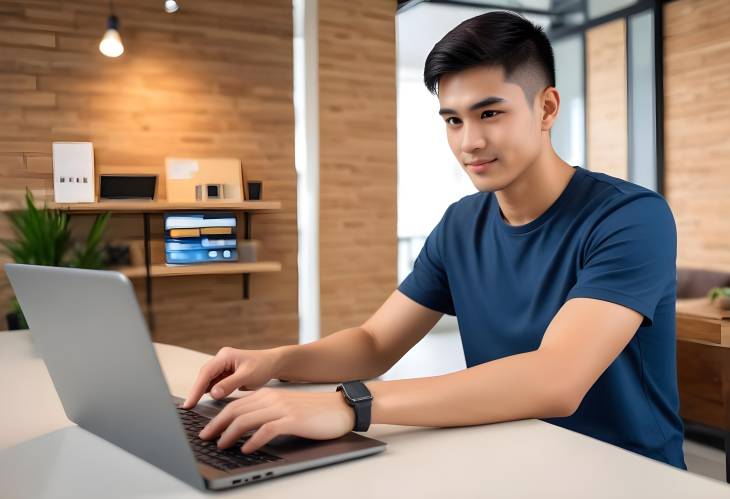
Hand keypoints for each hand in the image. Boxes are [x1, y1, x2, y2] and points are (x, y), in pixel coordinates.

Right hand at [182, 346, 278, 408]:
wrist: (273, 364)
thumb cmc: (263, 366)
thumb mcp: (248, 376)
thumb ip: (230, 384)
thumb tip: (213, 393)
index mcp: (225, 356)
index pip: (206, 373)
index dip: (196, 388)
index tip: (189, 402)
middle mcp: (221, 360)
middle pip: (204, 376)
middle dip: (196, 391)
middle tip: (187, 407)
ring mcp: (222, 367)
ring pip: (207, 381)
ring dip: (201, 392)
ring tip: (192, 406)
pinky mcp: (224, 374)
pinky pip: (213, 384)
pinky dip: (209, 392)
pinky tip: (203, 402)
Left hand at [197, 387, 355, 453]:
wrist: (340, 408)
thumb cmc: (314, 411)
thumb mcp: (286, 408)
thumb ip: (267, 413)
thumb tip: (245, 428)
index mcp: (268, 395)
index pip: (235, 405)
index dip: (217, 418)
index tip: (207, 430)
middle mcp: (272, 399)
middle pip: (236, 411)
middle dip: (217, 425)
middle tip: (205, 438)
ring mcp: (282, 408)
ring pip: (247, 419)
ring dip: (230, 434)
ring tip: (221, 445)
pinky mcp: (292, 419)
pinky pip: (267, 430)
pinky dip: (253, 441)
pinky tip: (246, 449)